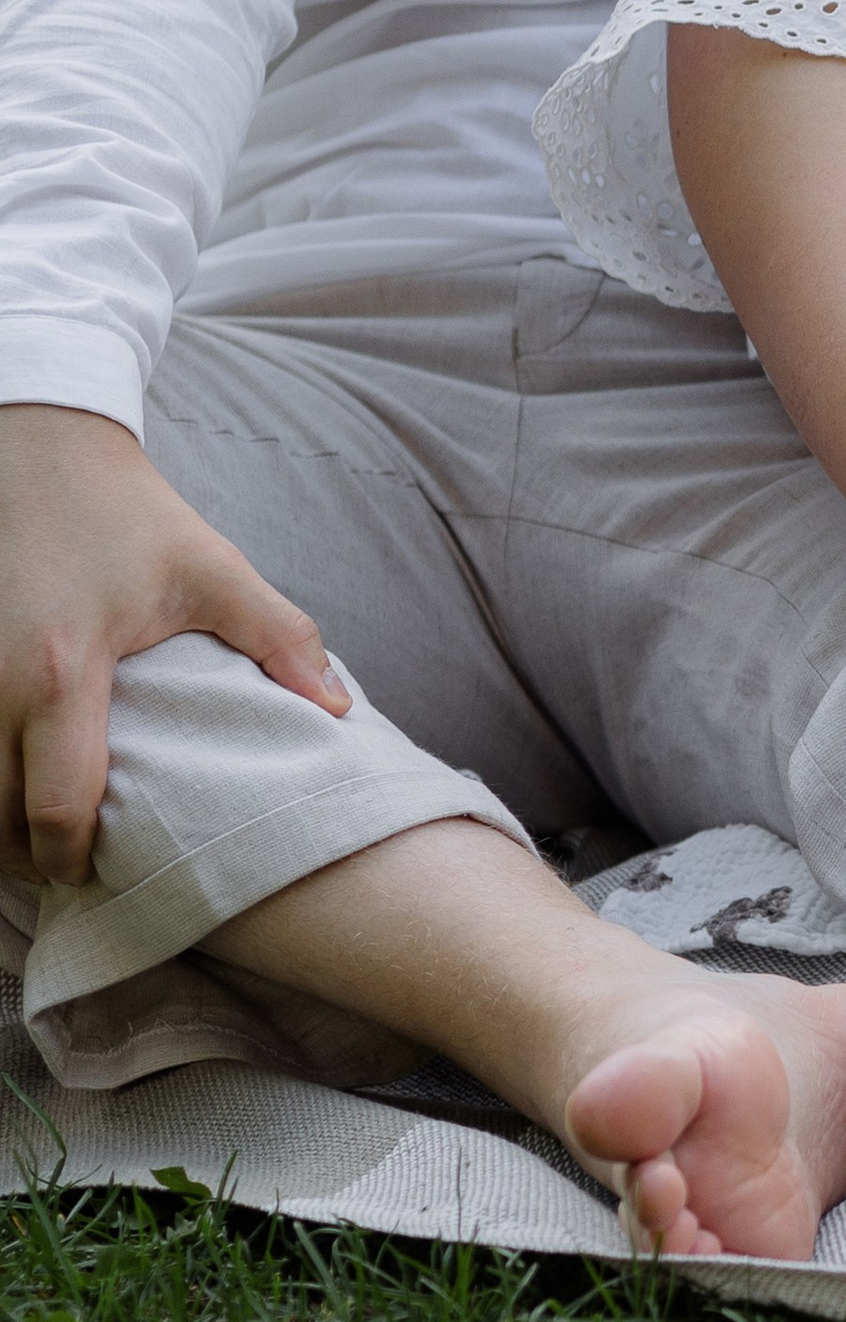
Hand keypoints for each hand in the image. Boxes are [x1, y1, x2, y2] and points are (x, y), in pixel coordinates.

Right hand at [0, 406, 343, 885]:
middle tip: (70, 869)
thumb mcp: (212, 568)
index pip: (57, 805)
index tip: (99, 871)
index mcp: (61, 671)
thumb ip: (280, 637)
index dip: (75, 857)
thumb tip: (338, 708)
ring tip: (37, 838)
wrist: (44, 450)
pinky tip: (8, 782)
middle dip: (27, 858)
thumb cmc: (129, 514)